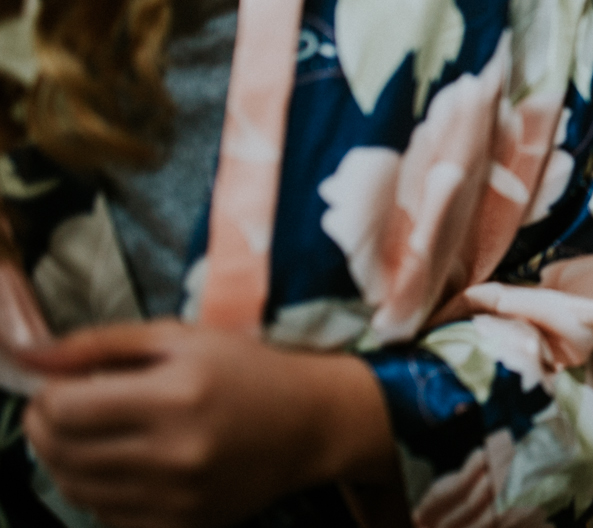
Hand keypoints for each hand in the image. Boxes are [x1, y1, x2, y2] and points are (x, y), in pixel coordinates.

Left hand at [21, 320, 397, 527]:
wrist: (309, 423)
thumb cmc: (246, 370)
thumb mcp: (180, 337)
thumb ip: (100, 343)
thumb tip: (29, 354)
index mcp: (176, 395)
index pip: (65, 409)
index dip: (46, 395)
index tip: (58, 385)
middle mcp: (175, 452)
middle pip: (61, 451)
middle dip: (45, 426)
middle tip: (62, 408)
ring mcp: (178, 497)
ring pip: (76, 488)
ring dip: (66, 459)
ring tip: (89, 434)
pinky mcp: (182, 524)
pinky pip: (106, 515)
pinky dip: (98, 489)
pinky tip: (120, 463)